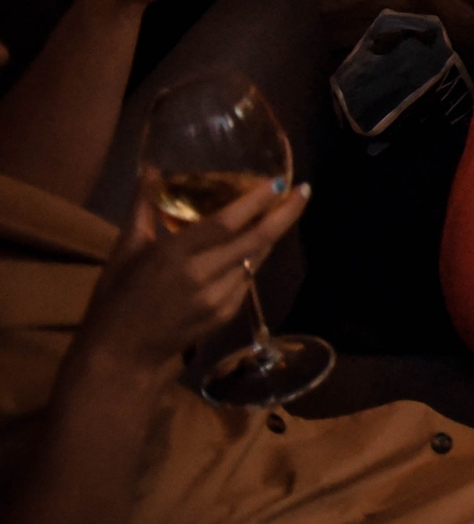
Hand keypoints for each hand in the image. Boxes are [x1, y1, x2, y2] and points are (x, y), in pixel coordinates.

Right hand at [75, 179, 307, 374]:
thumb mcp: (124, 250)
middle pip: (257, 240)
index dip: (256, 201)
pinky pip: (248, 280)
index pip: (226, 222)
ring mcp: (219, 298)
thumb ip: (142, 208)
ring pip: (256, 260)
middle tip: (305, 191)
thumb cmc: (117, 297)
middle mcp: (203, 275)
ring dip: (269, 236)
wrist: (120, 354)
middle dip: (286, 213)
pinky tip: (250, 249)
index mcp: (175, 255)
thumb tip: (150, 169)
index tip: (280, 180)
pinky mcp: (226, 314)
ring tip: (281, 213)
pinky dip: (252, 261)